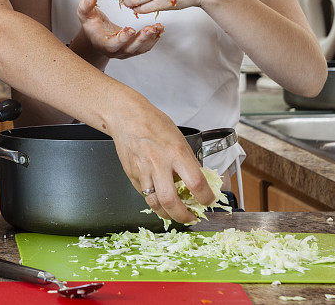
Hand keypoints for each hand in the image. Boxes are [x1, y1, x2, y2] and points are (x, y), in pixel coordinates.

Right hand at [76, 0, 162, 59]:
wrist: (97, 36)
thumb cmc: (91, 24)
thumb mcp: (85, 14)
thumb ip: (86, 6)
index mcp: (103, 44)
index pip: (114, 44)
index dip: (122, 38)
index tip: (130, 29)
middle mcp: (116, 51)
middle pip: (130, 49)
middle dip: (141, 39)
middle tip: (150, 29)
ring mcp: (126, 51)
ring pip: (140, 49)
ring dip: (150, 39)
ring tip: (158, 27)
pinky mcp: (134, 49)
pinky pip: (146, 46)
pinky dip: (154, 39)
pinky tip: (159, 29)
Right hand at [106, 98, 214, 222]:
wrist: (126, 116)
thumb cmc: (153, 122)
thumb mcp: (179, 138)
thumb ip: (187, 160)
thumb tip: (197, 180)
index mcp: (176, 152)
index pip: (196, 183)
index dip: (206, 198)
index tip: (208, 201)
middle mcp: (159, 164)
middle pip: (171, 202)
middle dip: (184, 216)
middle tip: (192, 218)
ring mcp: (143, 171)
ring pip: (155, 204)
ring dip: (168, 215)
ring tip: (175, 214)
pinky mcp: (132, 175)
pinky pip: (144, 195)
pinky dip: (154, 201)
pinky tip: (160, 200)